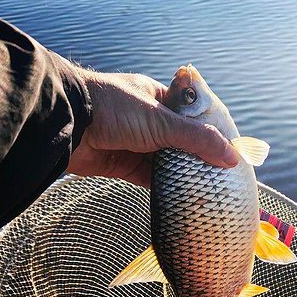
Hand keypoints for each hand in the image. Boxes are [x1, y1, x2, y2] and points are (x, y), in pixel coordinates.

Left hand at [68, 70, 240, 186]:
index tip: (232, 149)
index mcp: (158, 97)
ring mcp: (136, 142)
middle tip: (225, 175)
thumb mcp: (161, 122)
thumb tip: (232, 157)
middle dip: (201, 157)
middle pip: (183, 141)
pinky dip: (166, 188)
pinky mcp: (123, 164)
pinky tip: (185, 198)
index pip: (193, 114)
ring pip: (168, 161)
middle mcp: (148, 119)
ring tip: (210, 190)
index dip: (212, 131)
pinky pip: (151, 178)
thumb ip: (197, 139)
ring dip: (184, 174)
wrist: (64, 124)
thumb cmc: (112, 109)